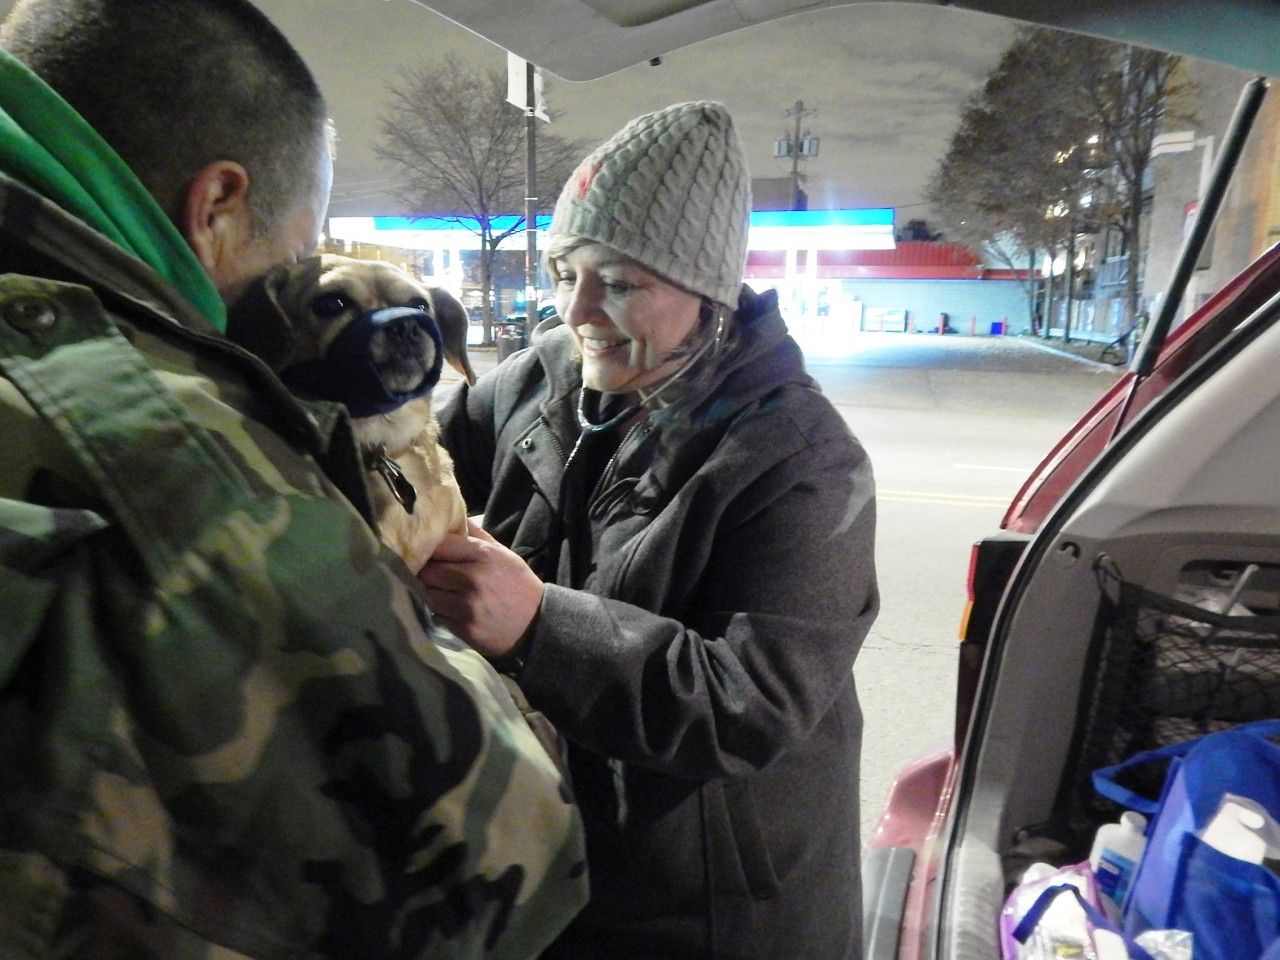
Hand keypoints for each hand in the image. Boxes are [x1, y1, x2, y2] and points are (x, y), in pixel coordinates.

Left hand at [418, 519, 543, 659]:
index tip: (429, 552)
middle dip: (426, 571)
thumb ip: (476, 535)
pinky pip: (436, 615)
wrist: (536, 623)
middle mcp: (472, 579)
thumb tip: (452, 516)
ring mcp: (467, 606)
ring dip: (431, 592)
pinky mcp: (464, 628)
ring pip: (428, 594)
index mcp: (483, 555)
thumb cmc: (516, 584)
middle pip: (427, 571)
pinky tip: (452, 609)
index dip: (430, 548)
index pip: (439, 545)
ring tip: (442, 592)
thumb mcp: (503, 554)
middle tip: (431, 574)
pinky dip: (440, 611)